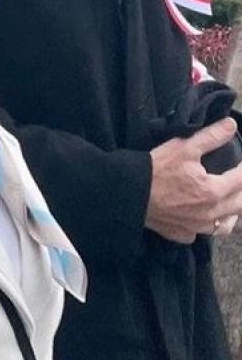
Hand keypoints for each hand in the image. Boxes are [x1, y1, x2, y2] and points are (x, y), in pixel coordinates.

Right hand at [147, 120, 241, 242]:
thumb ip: (211, 137)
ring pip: (225, 225)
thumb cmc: (155, 170)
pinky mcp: (181, 233)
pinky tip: (200, 217)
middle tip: (237, 181)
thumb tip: (231, 125)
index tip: (241, 162)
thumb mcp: (183, 147)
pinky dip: (205, 226)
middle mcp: (210, 213)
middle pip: (240, 205)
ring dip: (230, 214)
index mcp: (214, 191)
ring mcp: (196, 227)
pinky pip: (200, 234)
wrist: (128, 193)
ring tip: (226, 203)